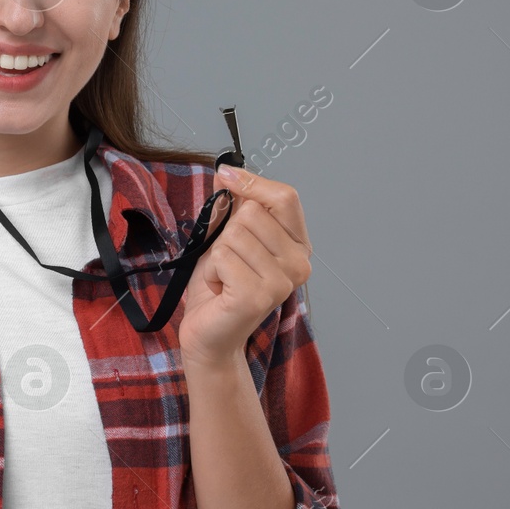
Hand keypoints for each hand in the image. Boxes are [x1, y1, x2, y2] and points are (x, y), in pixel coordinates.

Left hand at [177, 165, 312, 369]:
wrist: (210, 335)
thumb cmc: (220, 288)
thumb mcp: (225, 239)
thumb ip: (230, 207)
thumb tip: (227, 172)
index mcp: (297, 246)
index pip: (285, 197)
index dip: (253, 182)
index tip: (227, 176)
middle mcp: (299, 263)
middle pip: (253, 212)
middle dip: (227, 232)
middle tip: (228, 261)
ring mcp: (282, 281)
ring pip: (234, 234)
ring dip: (216, 254)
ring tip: (224, 277)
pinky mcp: (258, 295)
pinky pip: (222, 256)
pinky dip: (211, 270)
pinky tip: (220, 289)